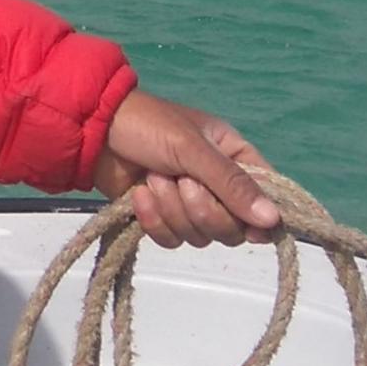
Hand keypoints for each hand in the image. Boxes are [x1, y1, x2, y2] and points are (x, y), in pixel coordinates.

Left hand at [88, 90, 278, 247]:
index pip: (265, 196)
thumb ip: (231, 184)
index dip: (260, 216)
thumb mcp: (192, 148)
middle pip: (232, 227)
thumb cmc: (147, 125)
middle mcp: (217, 184)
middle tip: (180, 183)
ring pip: (201, 236)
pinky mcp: (162, 218)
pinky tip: (138, 195)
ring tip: (152, 179)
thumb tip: (273, 220)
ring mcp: (189, 203)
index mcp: (233, 156)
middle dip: (203, 210)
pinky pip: (172, 240)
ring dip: (173, 211)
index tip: (250, 228)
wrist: (93, 130)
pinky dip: (154, 221)